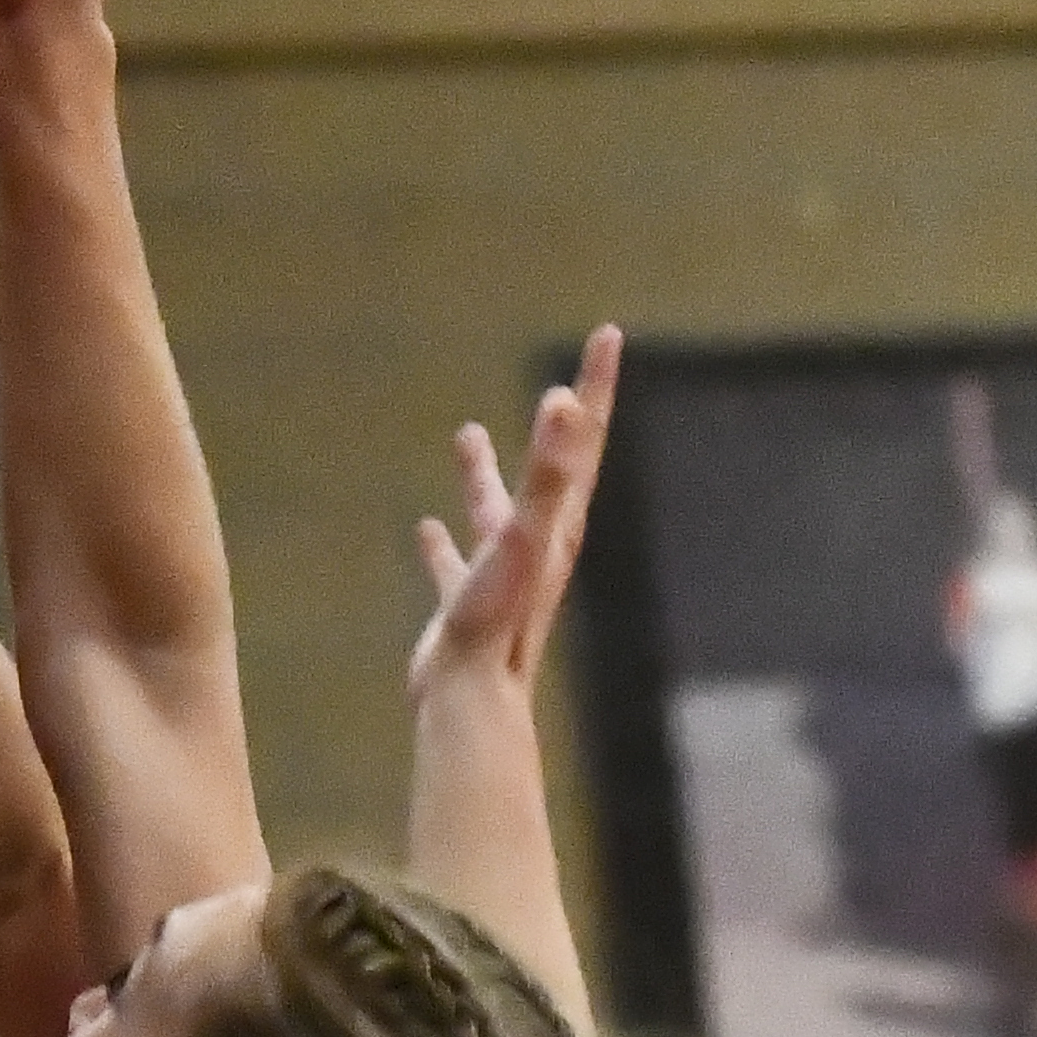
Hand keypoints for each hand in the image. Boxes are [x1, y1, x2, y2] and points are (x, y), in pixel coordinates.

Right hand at [411, 326, 623, 705]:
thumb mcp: (527, 531)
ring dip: (483, 473)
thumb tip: (566, 401)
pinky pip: (455, 562)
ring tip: (463, 434)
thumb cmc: (501, 616)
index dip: (597, 385)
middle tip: (566, 380)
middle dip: (560, 423)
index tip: (610, 335)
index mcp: (561, 520)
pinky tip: (426, 528)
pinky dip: (443, 543)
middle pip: (554, 469)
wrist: (472, 700)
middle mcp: (539, 543)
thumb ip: (546, 469)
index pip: (586, 437)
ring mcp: (504, 576)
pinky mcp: (468, 607)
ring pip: (496, 511)